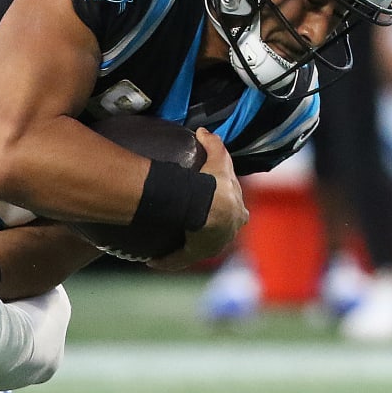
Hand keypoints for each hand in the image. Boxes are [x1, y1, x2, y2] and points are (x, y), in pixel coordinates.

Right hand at [155, 128, 244, 268]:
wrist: (209, 208)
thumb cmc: (217, 184)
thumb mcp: (218, 159)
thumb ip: (213, 143)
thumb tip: (202, 131)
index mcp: (238, 213)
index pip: (236, 211)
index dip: (229, 207)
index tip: (216, 206)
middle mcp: (229, 232)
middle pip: (221, 232)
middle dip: (212, 232)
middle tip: (193, 227)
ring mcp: (213, 245)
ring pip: (200, 248)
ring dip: (188, 247)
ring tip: (172, 244)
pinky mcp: (197, 253)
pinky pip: (180, 259)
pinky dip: (168, 260)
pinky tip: (153, 262)